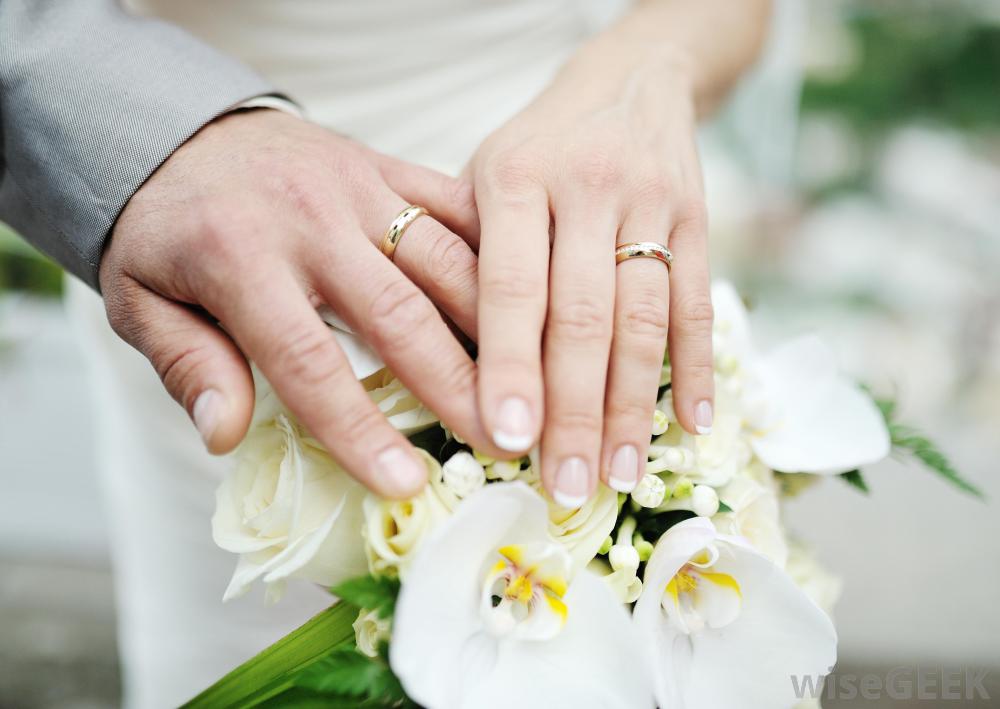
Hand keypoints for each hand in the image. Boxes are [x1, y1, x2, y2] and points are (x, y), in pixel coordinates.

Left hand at [100, 108, 500, 497]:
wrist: (178, 130)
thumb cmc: (165, 228)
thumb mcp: (139, 299)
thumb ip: (186, 364)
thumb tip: (225, 436)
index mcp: (239, 258)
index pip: (309, 361)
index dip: (359, 428)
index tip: (405, 483)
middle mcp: (310, 219)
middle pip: (399, 313)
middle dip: (455, 383)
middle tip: (502, 441)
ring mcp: (358, 186)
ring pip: (445, 257)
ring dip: (495, 324)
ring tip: (533, 382)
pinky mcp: (388, 166)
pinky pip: (455, 204)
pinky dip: (496, 251)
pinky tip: (534, 297)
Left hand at [468, 43, 713, 504]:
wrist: (629, 80)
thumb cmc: (537, 146)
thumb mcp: (483, 174)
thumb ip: (467, 253)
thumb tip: (445, 364)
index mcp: (514, 178)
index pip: (512, 286)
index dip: (511, 366)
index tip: (507, 439)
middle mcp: (585, 187)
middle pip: (583, 315)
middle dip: (575, 409)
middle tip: (568, 484)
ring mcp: (651, 202)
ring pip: (643, 318)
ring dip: (634, 404)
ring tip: (622, 472)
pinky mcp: (699, 218)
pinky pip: (697, 302)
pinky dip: (695, 368)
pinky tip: (692, 424)